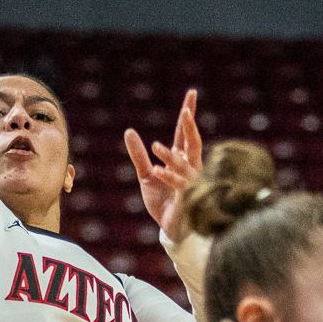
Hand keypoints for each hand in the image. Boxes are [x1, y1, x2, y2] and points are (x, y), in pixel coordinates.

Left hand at [125, 89, 202, 238]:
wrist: (170, 228)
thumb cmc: (162, 200)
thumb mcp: (145, 174)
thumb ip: (139, 154)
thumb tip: (129, 131)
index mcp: (181, 160)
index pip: (185, 133)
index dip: (187, 114)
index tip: (191, 93)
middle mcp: (190, 168)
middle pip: (193, 143)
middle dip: (190, 127)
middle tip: (186, 111)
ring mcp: (190, 183)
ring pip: (183, 164)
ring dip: (170, 155)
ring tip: (156, 147)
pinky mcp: (186, 198)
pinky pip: (179, 184)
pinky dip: (168, 176)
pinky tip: (157, 170)